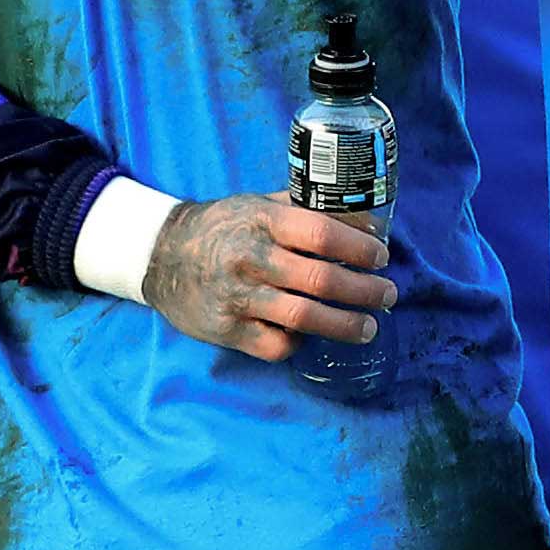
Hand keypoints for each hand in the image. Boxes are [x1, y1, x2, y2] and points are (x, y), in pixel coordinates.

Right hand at [137, 192, 391, 360]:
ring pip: (303, 318)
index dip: (359, 248)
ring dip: (345, 325)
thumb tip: (368, 223)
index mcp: (262, 221)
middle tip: (388, 295)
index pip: (321, 234)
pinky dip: (299, 342)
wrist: (162, 256)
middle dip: (364, 291)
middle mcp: (249, 258)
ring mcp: (237, 297)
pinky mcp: (227, 330)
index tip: (381, 257)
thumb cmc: (224, 227)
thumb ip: (308, 210)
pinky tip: (311, 336)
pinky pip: (276, 344)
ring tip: (369, 327)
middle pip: (321, 280)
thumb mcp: (260, 205)